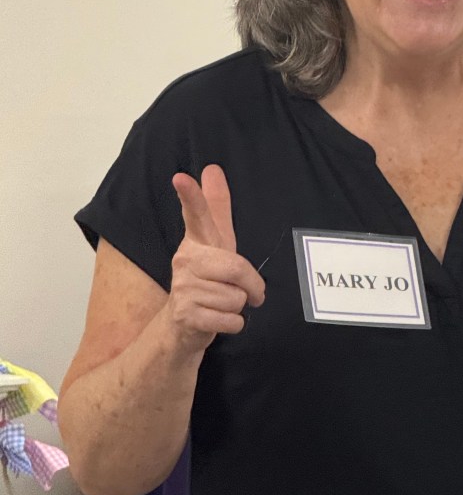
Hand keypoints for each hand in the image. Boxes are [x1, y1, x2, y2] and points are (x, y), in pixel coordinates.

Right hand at [167, 164, 264, 354]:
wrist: (182, 326)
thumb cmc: (207, 278)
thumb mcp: (218, 243)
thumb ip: (216, 208)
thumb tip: (212, 168)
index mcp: (196, 240)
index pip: (196, 214)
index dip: (191, 196)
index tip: (180, 177)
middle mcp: (184, 259)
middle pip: (236, 268)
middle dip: (250, 285)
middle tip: (246, 291)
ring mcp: (182, 287)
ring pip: (236, 298)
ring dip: (237, 306)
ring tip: (219, 304)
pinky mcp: (185, 315)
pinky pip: (231, 320)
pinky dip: (233, 324)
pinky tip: (216, 319)